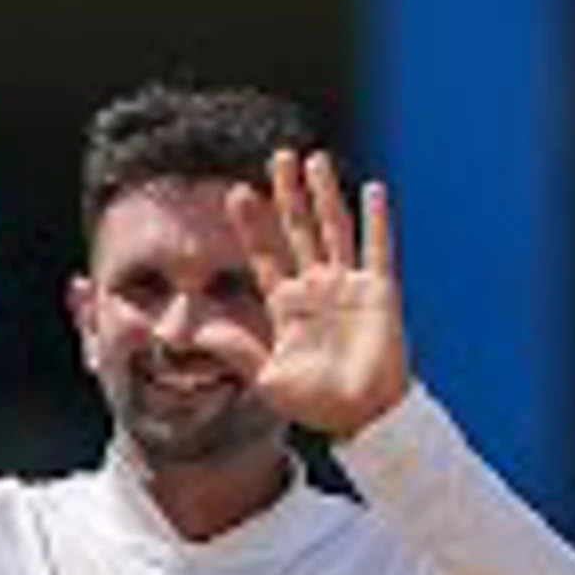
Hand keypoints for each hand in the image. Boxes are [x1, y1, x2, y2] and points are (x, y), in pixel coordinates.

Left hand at [228, 147, 414, 436]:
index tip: (236, 193)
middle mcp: (315, 288)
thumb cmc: (316, 404)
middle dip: (287, 194)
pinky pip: (377, 248)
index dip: (251, 225)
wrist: (362, 417)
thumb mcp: (267, 378)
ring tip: (314, 160)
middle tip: (277, 157)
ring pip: (333, 229)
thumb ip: (236, 350)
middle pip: (298, 229)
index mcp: (286, 306)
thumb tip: (195, 330)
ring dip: (324, 195)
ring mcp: (348, 286)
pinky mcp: (379, 291)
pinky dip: (376, 220)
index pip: (264, 255)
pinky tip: (372, 190)